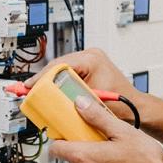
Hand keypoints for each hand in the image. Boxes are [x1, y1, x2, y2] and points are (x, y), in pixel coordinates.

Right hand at [26, 47, 140, 121]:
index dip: (42, 77)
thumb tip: (47, 101)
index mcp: (92, 59)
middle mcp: (91, 56)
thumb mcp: (91, 102)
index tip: (30, 87)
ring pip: (60, 69)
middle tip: (27, 91)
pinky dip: (57, 83)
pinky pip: (67, 73)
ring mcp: (90, 60)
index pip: (59, 65)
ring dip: (49, 82)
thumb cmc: (122, 104)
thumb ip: (69, 100)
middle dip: (42, 80)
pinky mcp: (88, 67)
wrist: (135, 107)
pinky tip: (48, 92)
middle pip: (57, 66)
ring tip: (35, 93)